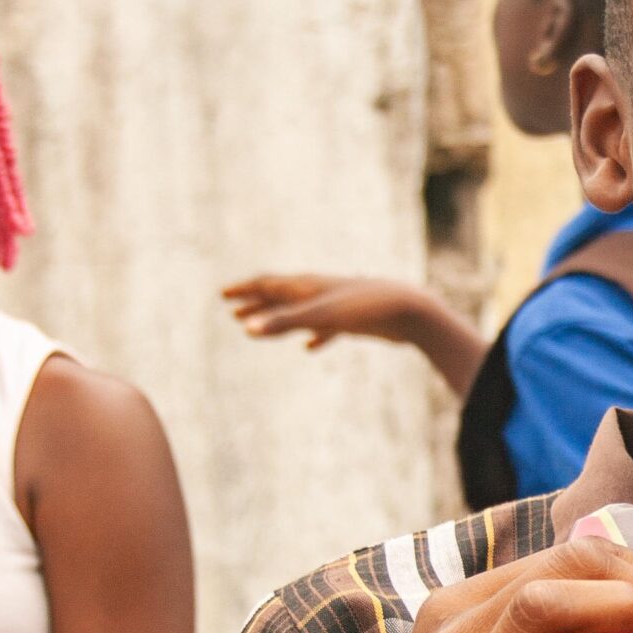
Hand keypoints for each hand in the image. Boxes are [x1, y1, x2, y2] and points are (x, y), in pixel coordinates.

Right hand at [223, 274, 427, 350]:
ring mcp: (337, 304)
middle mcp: (319, 291)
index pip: (268, 284)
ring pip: (301, 311)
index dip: (245, 291)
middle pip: (281, 296)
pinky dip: (312, 334)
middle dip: (256, 304)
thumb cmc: (365, 309)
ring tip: (260, 328)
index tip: (223, 296)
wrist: (409, 310)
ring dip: (278, 318)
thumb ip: (284, 323)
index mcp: (307, 286)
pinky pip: (326, 327)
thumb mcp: (321, 317)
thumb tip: (247, 330)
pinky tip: (310, 347)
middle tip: (234, 313)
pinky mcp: (353, 319)